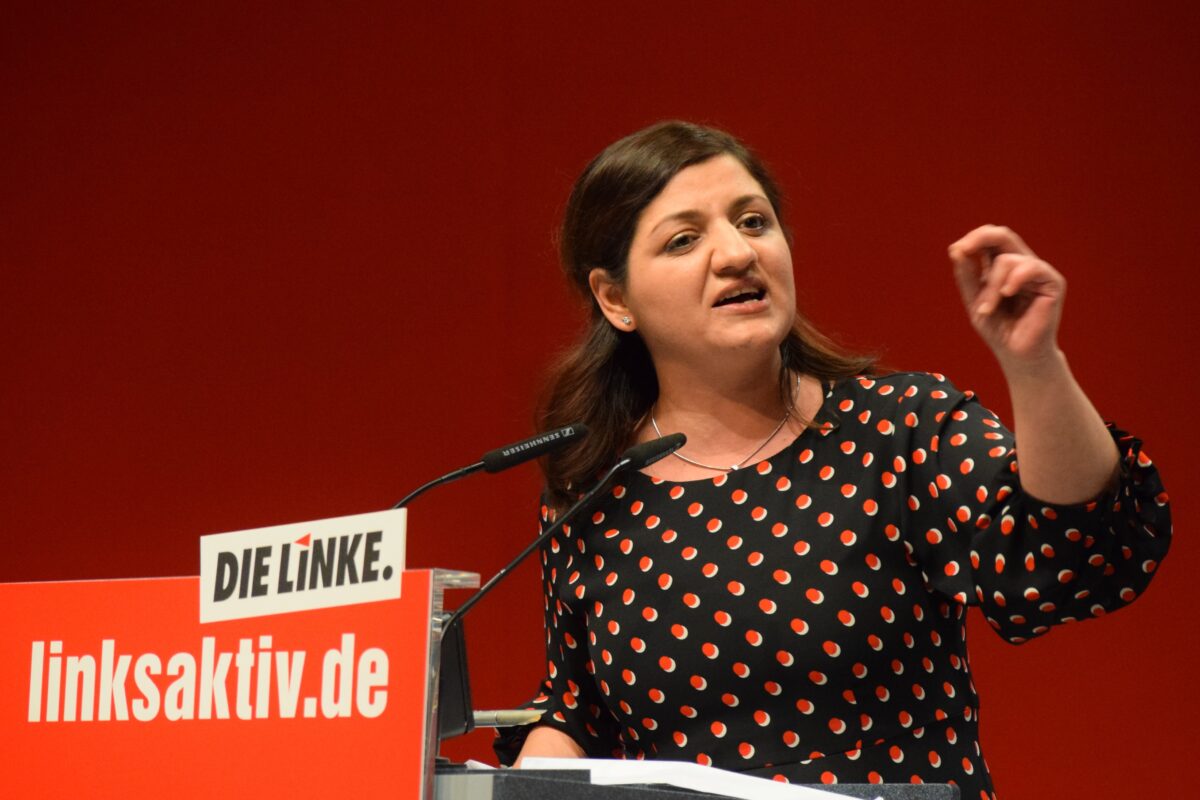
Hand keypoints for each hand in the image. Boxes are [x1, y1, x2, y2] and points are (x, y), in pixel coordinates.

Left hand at [949, 225, 1065, 369]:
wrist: (1017, 355)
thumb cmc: (998, 330)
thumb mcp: (975, 301)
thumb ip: (967, 276)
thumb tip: (956, 249)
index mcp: (1003, 266)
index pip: (990, 240)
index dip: (973, 238)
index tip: (956, 250)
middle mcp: (1022, 264)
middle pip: (1003, 234)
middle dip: (980, 238)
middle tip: (963, 249)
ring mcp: (1038, 272)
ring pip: (1008, 259)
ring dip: (991, 285)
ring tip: (987, 309)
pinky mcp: (1052, 282)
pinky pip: (1030, 267)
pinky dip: (1012, 280)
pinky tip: (1006, 294)